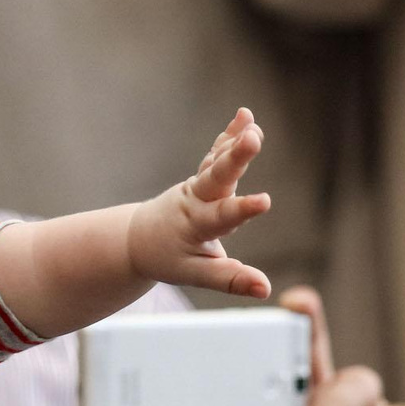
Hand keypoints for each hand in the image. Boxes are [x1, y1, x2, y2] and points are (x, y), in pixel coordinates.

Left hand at [123, 109, 273, 301]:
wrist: (139, 238)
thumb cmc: (169, 258)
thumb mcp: (196, 274)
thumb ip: (230, 279)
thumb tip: (265, 289)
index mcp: (197, 226)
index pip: (223, 217)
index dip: (244, 209)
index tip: (264, 201)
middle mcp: (197, 200)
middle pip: (218, 177)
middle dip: (236, 157)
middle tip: (253, 139)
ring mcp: (199, 185)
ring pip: (218, 162)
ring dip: (235, 141)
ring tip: (252, 124)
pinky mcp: (202, 177)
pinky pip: (216, 155)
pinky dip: (229, 136)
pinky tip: (246, 116)